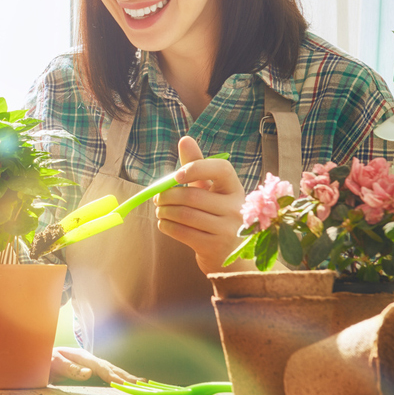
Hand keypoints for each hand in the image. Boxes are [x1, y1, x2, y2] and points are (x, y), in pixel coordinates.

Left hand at [50, 347, 141, 383]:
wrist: (37, 358)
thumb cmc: (44, 360)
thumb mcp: (53, 363)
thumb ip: (70, 368)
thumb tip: (89, 372)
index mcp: (81, 356)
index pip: (100, 367)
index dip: (112, 376)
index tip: (124, 383)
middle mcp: (87, 359)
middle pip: (110, 367)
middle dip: (125, 376)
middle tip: (142, 383)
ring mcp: (88, 364)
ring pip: (110, 370)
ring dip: (125, 377)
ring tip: (141, 382)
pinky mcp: (87, 370)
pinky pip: (105, 375)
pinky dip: (117, 378)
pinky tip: (125, 382)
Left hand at [154, 136, 245, 272]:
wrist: (227, 255)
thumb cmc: (215, 215)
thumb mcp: (210, 190)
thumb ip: (196, 165)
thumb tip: (185, 139)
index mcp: (235, 188)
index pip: (221, 169)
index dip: (196, 168)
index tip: (176, 176)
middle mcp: (235, 208)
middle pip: (192, 195)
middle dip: (167, 196)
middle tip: (158, 198)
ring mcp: (227, 229)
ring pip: (184, 214)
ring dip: (164, 211)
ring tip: (160, 210)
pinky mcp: (214, 247)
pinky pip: (181, 231)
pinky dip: (166, 225)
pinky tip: (163, 223)